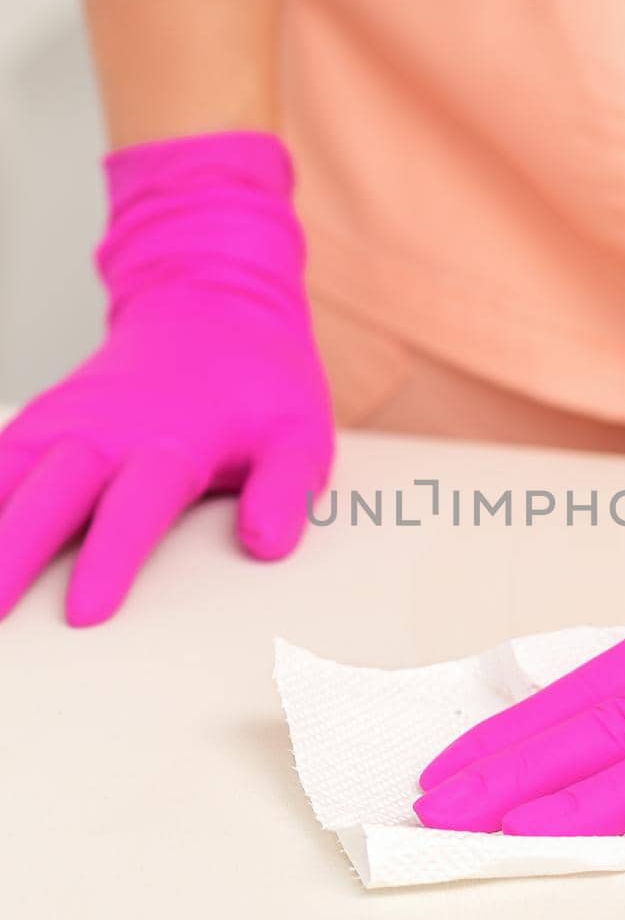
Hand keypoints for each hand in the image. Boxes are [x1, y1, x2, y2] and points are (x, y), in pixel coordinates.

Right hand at [0, 132, 332, 624]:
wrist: (213, 305)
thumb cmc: (261, 385)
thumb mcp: (301, 434)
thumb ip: (286, 491)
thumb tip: (265, 545)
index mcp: (177, 441)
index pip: (137, 506)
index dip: (109, 558)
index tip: (84, 613)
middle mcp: (109, 430)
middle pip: (53, 494)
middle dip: (15, 551)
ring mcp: (68, 421)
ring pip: (9, 473)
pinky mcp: (44, 418)